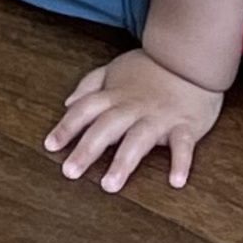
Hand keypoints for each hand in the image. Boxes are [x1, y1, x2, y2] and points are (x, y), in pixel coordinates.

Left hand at [49, 43, 224, 194]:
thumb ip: (90, 85)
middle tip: (70, 173)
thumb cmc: (150, 69)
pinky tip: (176, 181)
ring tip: (109, 185)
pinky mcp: (185, 125)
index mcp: (115, 95)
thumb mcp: (115, 70)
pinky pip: (183, 145)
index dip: (67, 126)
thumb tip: (67, 104)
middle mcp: (134, 107)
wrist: (191, 57)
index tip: (50, 146)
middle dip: (87, 149)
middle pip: (106, 127)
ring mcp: (159, 117)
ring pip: (139, 139)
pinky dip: (181, 162)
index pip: (85, 109)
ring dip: (123, 161)